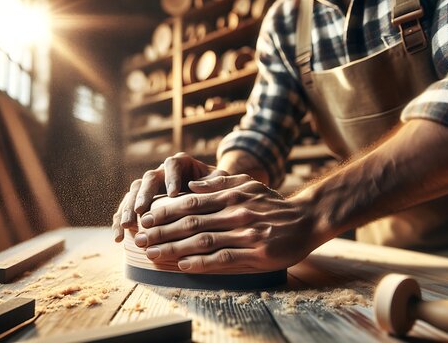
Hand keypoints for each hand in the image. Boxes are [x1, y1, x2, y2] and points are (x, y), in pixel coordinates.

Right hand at [112, 152, 226, 242]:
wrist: (209, 197)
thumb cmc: (217, 189)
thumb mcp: (220, 182)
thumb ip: (214, 182)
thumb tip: (195, 186)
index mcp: (179, 163)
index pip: (172, 165)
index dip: (172, 178)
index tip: (174, 194)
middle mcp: (160, 172)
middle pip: (147, 179)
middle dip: (143, 195)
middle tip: (140, 210)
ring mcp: (148, 188)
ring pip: (133, 194)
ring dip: (127, 209)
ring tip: (126, 225)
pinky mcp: (140, 203)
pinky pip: (126, 210)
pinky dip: (120, 223)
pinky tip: (118, 238)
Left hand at [134, 174, 325, 272]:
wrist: (307, 221)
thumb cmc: (273, 204)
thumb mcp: (249, 184)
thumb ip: (220, 183)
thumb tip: (191, 185)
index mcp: (231, 196)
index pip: (191, 202)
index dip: (165, 211)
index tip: (145, 218)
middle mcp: (236, 213)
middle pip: (191, 222)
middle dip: (161, 231)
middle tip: (140, 238)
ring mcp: (246, 234)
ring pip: (202, 242)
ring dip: (174, 248)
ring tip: (152, 253)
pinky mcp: (255, 254)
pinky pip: (223, 259)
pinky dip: (201, 262)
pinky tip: (182, 264)